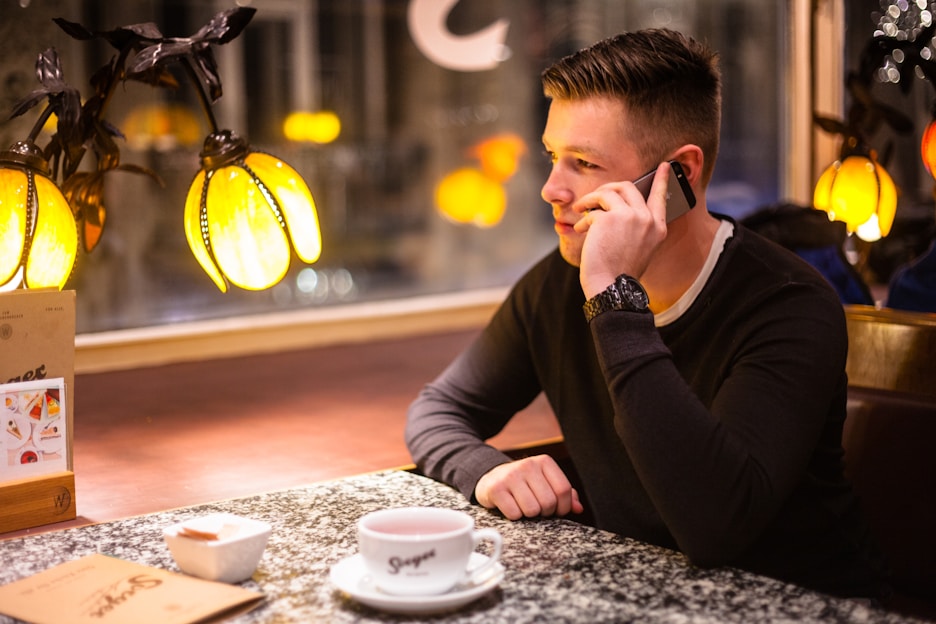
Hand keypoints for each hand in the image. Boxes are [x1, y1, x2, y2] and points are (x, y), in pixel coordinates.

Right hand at [475, 455, 583, 519]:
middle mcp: (528, 465)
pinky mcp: (496, 488)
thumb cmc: (523, 484)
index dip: (563, 507)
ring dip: (529, 515)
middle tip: (536, 508)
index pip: (564, 490)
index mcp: (544, 462)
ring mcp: (511, 475)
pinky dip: (514, 516)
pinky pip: (514, 514)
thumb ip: (564, 494)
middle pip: (549, 502)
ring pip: (532, 510)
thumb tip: (578, 508)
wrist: (491, 478)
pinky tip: (510, 506)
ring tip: (523, 506)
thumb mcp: (545, 482)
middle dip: (545, 512)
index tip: (555, 511)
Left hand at [573, 162, 669, 297]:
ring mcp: (630, 216)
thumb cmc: (619, 272)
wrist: (611, 287)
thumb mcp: (639, 248)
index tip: (664, 166)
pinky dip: (584, 218)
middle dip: (608, 188)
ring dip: (591, 199)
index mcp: (658, 228)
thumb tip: (615, 207)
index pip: (661, 197)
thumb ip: (636, 226)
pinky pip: (593, 209)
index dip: (662, 180)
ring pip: (608, 192)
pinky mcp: (609, 218)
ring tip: (580, 210)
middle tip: (595, 197)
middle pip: (628, 187)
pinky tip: (581, 229)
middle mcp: (647, 219)